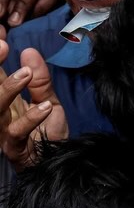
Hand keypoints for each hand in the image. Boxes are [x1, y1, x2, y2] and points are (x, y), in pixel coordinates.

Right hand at [0, 42, 68, 169]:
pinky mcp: (12, 147)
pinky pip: (16, 131)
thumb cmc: (47, 133)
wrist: (55, 162)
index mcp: (4, 99)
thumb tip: (28, 51)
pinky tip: (45, 107)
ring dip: (9, 88)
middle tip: (2, 45)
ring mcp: (1, 130)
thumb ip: (39, 80)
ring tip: (25, 74)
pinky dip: (31, 118)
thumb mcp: (48, 101)